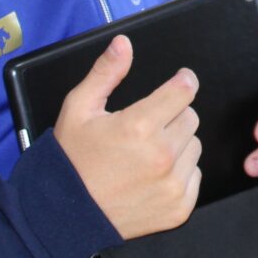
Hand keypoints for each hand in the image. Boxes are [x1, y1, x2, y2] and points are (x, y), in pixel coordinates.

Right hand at [52, 35, 202, 238]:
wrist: (63, 214)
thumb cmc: (72, 159)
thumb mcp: (79, 109)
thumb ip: (105, 72)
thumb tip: (123, 43)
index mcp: (139, 126)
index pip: (184, 91)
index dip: (183, 81)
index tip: (181, 80)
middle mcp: (161, 156)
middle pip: (190, 118)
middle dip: (173, 116)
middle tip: (147, 126)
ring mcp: (171, 185)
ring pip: (194, 147)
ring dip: (177, 145)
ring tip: (146, 154)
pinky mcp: (178, 208)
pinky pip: (195, 176)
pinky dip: (180, 173)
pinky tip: (153, 176)